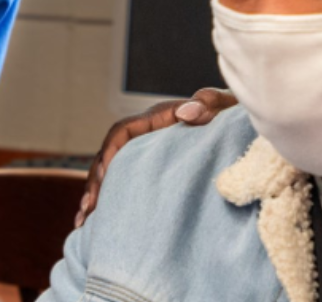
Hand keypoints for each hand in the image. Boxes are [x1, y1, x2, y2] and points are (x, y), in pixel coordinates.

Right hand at [75, 88, 236, 227]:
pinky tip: (98, 220)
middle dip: (95, 180)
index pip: (123, 131)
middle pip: (109, 154)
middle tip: (88, 208)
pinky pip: (124, 180)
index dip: (110, 152)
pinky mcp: (151, 165)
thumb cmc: (231, 112)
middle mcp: (147, 132)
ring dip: (95, 192)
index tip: (103, 176)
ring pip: (111, 169)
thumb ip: (209, 103)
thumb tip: (187, 111)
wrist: (237, 121)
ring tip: (83, 220)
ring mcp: (147, 149)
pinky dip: (109, 197)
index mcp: (159, 118)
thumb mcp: (224, 105)